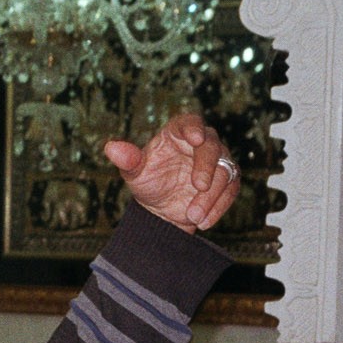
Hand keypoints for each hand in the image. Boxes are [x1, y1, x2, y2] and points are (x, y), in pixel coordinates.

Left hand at [102, 113, 238, 233]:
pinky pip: (231, 189)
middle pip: (212, 146)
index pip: (190, 121)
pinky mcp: (227, 180)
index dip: (194, 128)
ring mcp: (217, 161)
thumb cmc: (148, 183)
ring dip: (212, 195)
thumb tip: (111, 147)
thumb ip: (127, 160)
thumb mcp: (134, 173)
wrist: (161, 210)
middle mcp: (202, 142)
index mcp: (178, 132)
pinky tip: (204, 221)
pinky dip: (219, 206)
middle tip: (199, 186)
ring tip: (194, 215)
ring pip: (225, 170)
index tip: (196, 138)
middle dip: (207, 167)